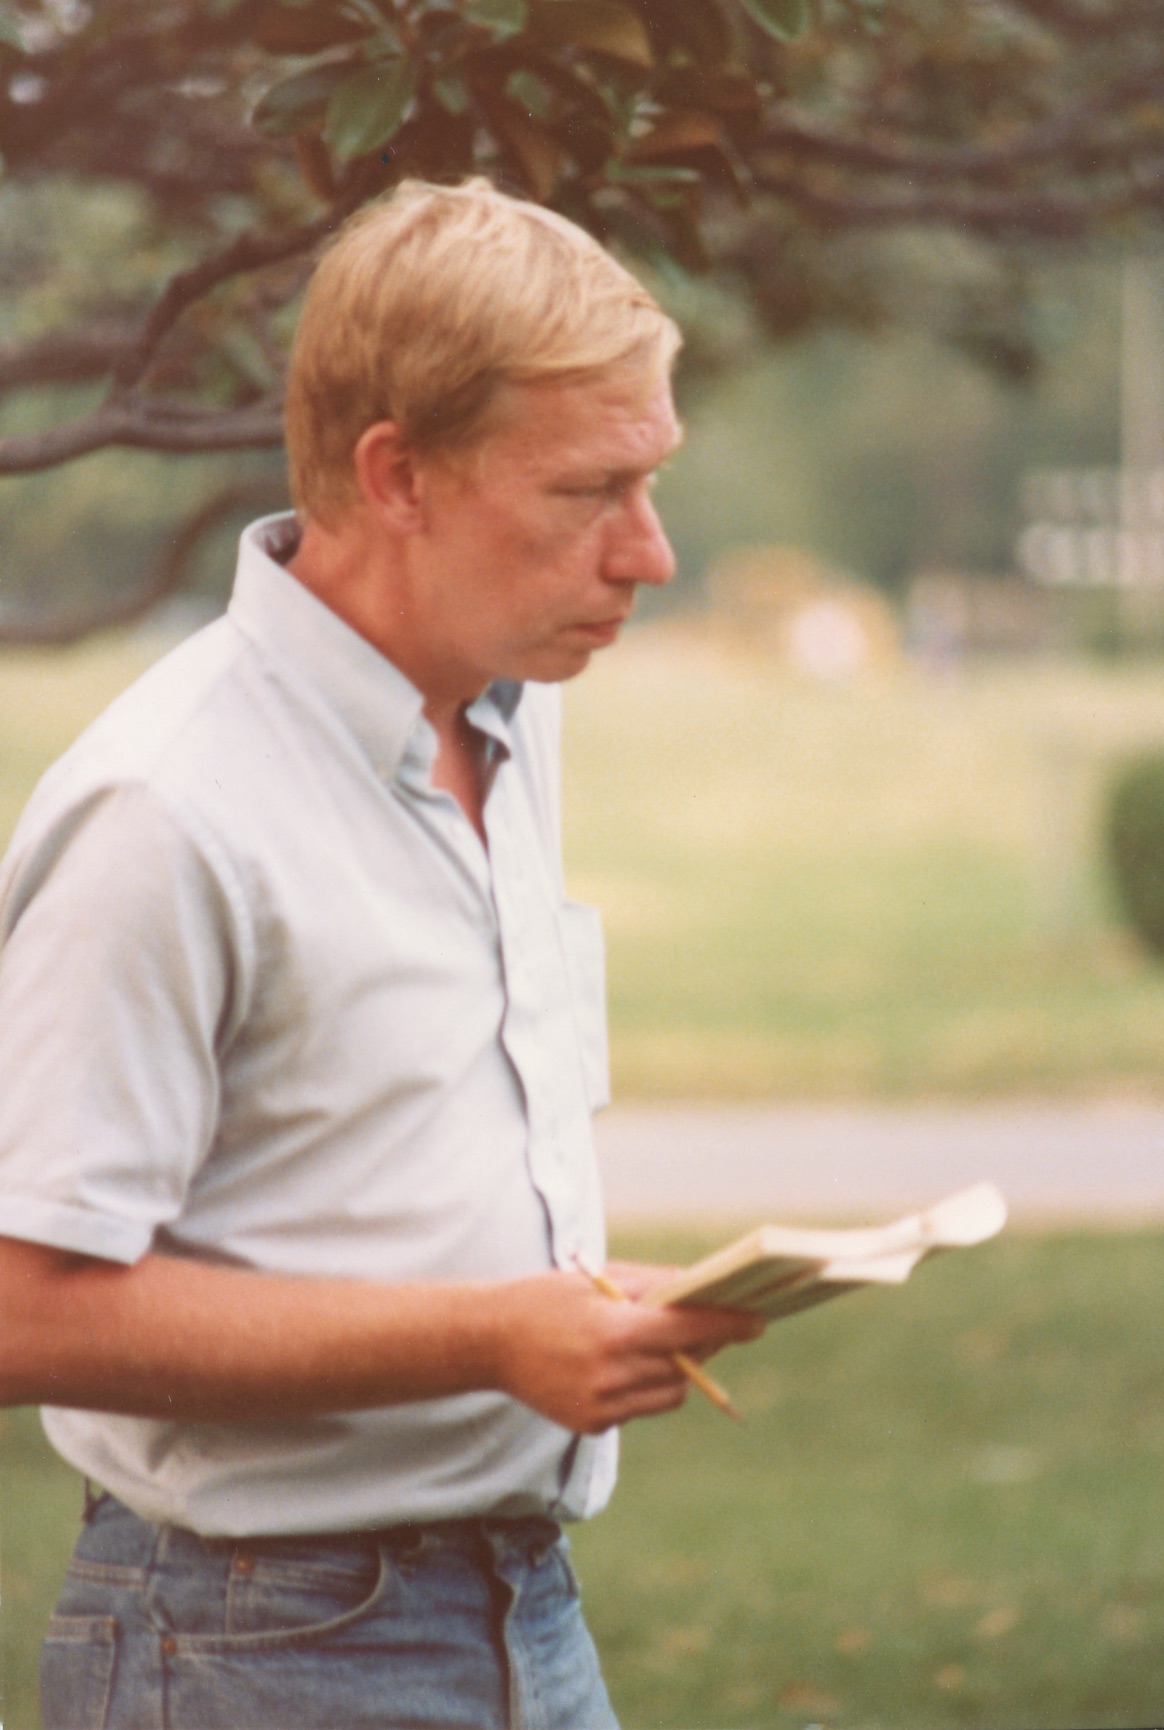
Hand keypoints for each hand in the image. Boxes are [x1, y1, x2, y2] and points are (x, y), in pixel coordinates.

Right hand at [487, 1270, 762, 1433]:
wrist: (491, 1341)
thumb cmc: (549, 1298)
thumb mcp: (601, 1279)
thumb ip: (655, 1286)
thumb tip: (704, 1289)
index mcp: (614, 1331)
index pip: (688, 1329)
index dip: (727, 1324)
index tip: (757, 1321)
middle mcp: (611, 1374)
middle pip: (686, 1364)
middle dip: (704, 1343)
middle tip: (715, 1324)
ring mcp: (602, 1406)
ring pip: (671, 1392)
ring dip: (678, 1368)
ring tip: (661, 1344)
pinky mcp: (594, 1425)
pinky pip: (642, 1407)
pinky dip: (646, 1385)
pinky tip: (623, 1365)